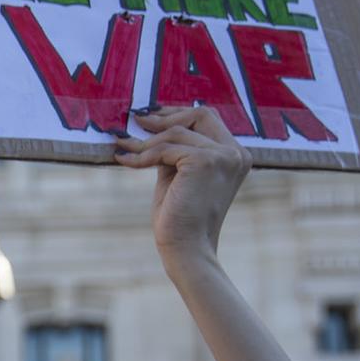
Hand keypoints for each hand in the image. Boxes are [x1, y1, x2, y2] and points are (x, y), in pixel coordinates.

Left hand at [113, 106, 251, 268]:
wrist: (186, 247)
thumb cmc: (179, 217)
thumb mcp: (177, 174)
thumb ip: (174, 149)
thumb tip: (149, 123)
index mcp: (235, 155)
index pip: (207, 119)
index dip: (177, 113)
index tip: (149, 116)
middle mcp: (235, 153)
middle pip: (200, 114)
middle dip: (165, 116)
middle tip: (135, 121)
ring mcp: (224, 155)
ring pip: (176, 132)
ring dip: (145, 142)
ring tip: (123, 147)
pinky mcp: (205, 161)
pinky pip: (164, 148)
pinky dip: (141, 155)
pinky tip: (124, 160)